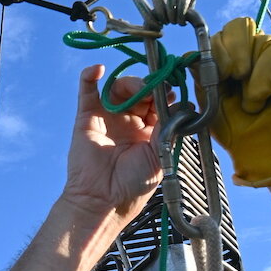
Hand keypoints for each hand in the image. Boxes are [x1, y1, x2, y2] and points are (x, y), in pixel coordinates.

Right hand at [62, 66, 162, 225]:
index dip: (165, 92)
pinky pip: (87, 91)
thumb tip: (184, 103)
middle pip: (140, 90)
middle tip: (155, 89)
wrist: (104, 200)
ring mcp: (108, 117)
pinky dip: (90, 76)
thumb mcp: (160, 153)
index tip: (172, 88)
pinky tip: (98, 70)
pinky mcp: (87, 116)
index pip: (158, 101)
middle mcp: (129, 120)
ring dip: (130, 83)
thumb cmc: (134, 183)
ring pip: (119, 87)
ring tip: (135, 89)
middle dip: (149, 86)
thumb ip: (169, 126)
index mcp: (149, 129)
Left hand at [208, 18, 270, 186]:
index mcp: (231, 58)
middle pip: (239, 26)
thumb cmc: (239, 132)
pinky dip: (267, 75)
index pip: (221, 34)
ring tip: (252, 103)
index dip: (215, 49)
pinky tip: (264, 96)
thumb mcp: (211, 103)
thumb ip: (201, 77)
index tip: (216, 77)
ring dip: (251, 75)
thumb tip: (188, 55)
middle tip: (232, 77)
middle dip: (232, 52)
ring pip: (261, 40)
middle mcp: (255, 51)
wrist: (267, 154)